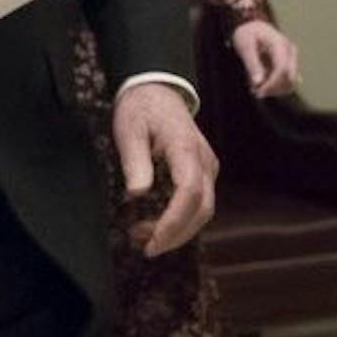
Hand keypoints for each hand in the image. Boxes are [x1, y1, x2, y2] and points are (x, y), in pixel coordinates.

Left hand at [113, 81, 217, 256]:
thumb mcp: (129, 129)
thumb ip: (134, 161)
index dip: (174, 222)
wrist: (157, 90)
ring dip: (177, 230)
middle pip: (202, 209)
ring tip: (142, 235)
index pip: (189, 192)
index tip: (152, 240)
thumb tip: (136, 194)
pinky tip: (154, 224)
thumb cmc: (141, 108)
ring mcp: (208, 167)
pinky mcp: (203, 172)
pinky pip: (198, 203)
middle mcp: (205, 161)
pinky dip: (180, 220)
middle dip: (175, 234)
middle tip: (145, 247)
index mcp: (186, 148)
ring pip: (203, 210)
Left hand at [231, 18, 299, 98]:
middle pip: (290, 79)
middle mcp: (290, 52)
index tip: (258, 91)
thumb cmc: (247, 33)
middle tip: (255, 92)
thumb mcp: (245, 46)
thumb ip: (252, 64)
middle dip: (273, 88)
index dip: (272, 83)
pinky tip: (261, 86)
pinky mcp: (289, 66)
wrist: (251, 25)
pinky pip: (287, 82)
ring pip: (290, 83)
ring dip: (274, 90)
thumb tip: (258, 83)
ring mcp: (292, 59)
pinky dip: (275, 87)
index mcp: (280, 44)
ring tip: (255, 89)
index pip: (282, 69)